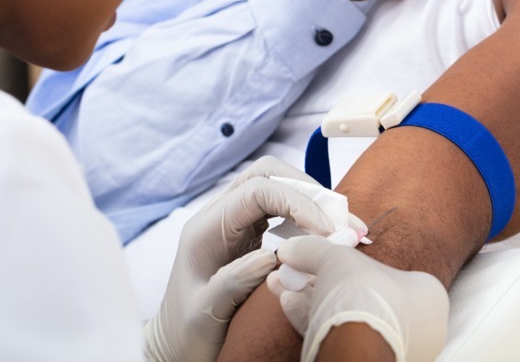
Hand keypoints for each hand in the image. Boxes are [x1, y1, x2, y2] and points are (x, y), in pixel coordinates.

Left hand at [144, 158, 343, 361]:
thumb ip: (232, 282)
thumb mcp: (204, 313)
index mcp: (206, 229)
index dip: (296, 202)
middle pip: (268, 175)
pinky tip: (327, 239)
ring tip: (344, 230)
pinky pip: (282, 212)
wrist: (175, 345)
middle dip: (308, 192)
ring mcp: (236, 224)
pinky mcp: (250, 236)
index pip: (255, 190)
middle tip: (341, 224)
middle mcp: (220, 217)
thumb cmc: (186, 332)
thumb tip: (271, 255)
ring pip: (277, 188)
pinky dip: (308, 219)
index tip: (325, 230)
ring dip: (313, 203)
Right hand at [269, 235, 449, 361]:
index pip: (391, 272)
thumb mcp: (337, 259)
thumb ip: (315, 250)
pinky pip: (341, 337)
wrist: (357, 349)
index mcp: (427, 296)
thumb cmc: (366, 298)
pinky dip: (314, 320)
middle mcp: (418, 327)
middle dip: (324, 280)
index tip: (326, 257)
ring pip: (349, 318)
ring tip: (285, 283)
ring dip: (312, 299)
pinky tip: (290, 304)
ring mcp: (394, 348)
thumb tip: (293, 247)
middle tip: (301, 270)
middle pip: (364, 296)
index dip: (353, 262)